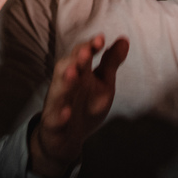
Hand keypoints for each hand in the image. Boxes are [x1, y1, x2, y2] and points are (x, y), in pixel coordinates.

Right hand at [30, 34, 128, 177]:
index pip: (80, 55)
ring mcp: (57, 106)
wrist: (65, 138)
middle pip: (66, 69)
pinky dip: (59, 116)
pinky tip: (67, 113)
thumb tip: (124, 39)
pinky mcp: (52, 126)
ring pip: (57, 92)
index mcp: (76, 73)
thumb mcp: (102, 84)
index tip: (101, 39)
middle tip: (86, 52)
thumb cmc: (85, 105)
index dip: (89, 47)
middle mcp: (64, 86)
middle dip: (75, 60)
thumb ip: (110, 63)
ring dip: (65, 83)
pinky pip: (54, 120)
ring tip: (73, 74)